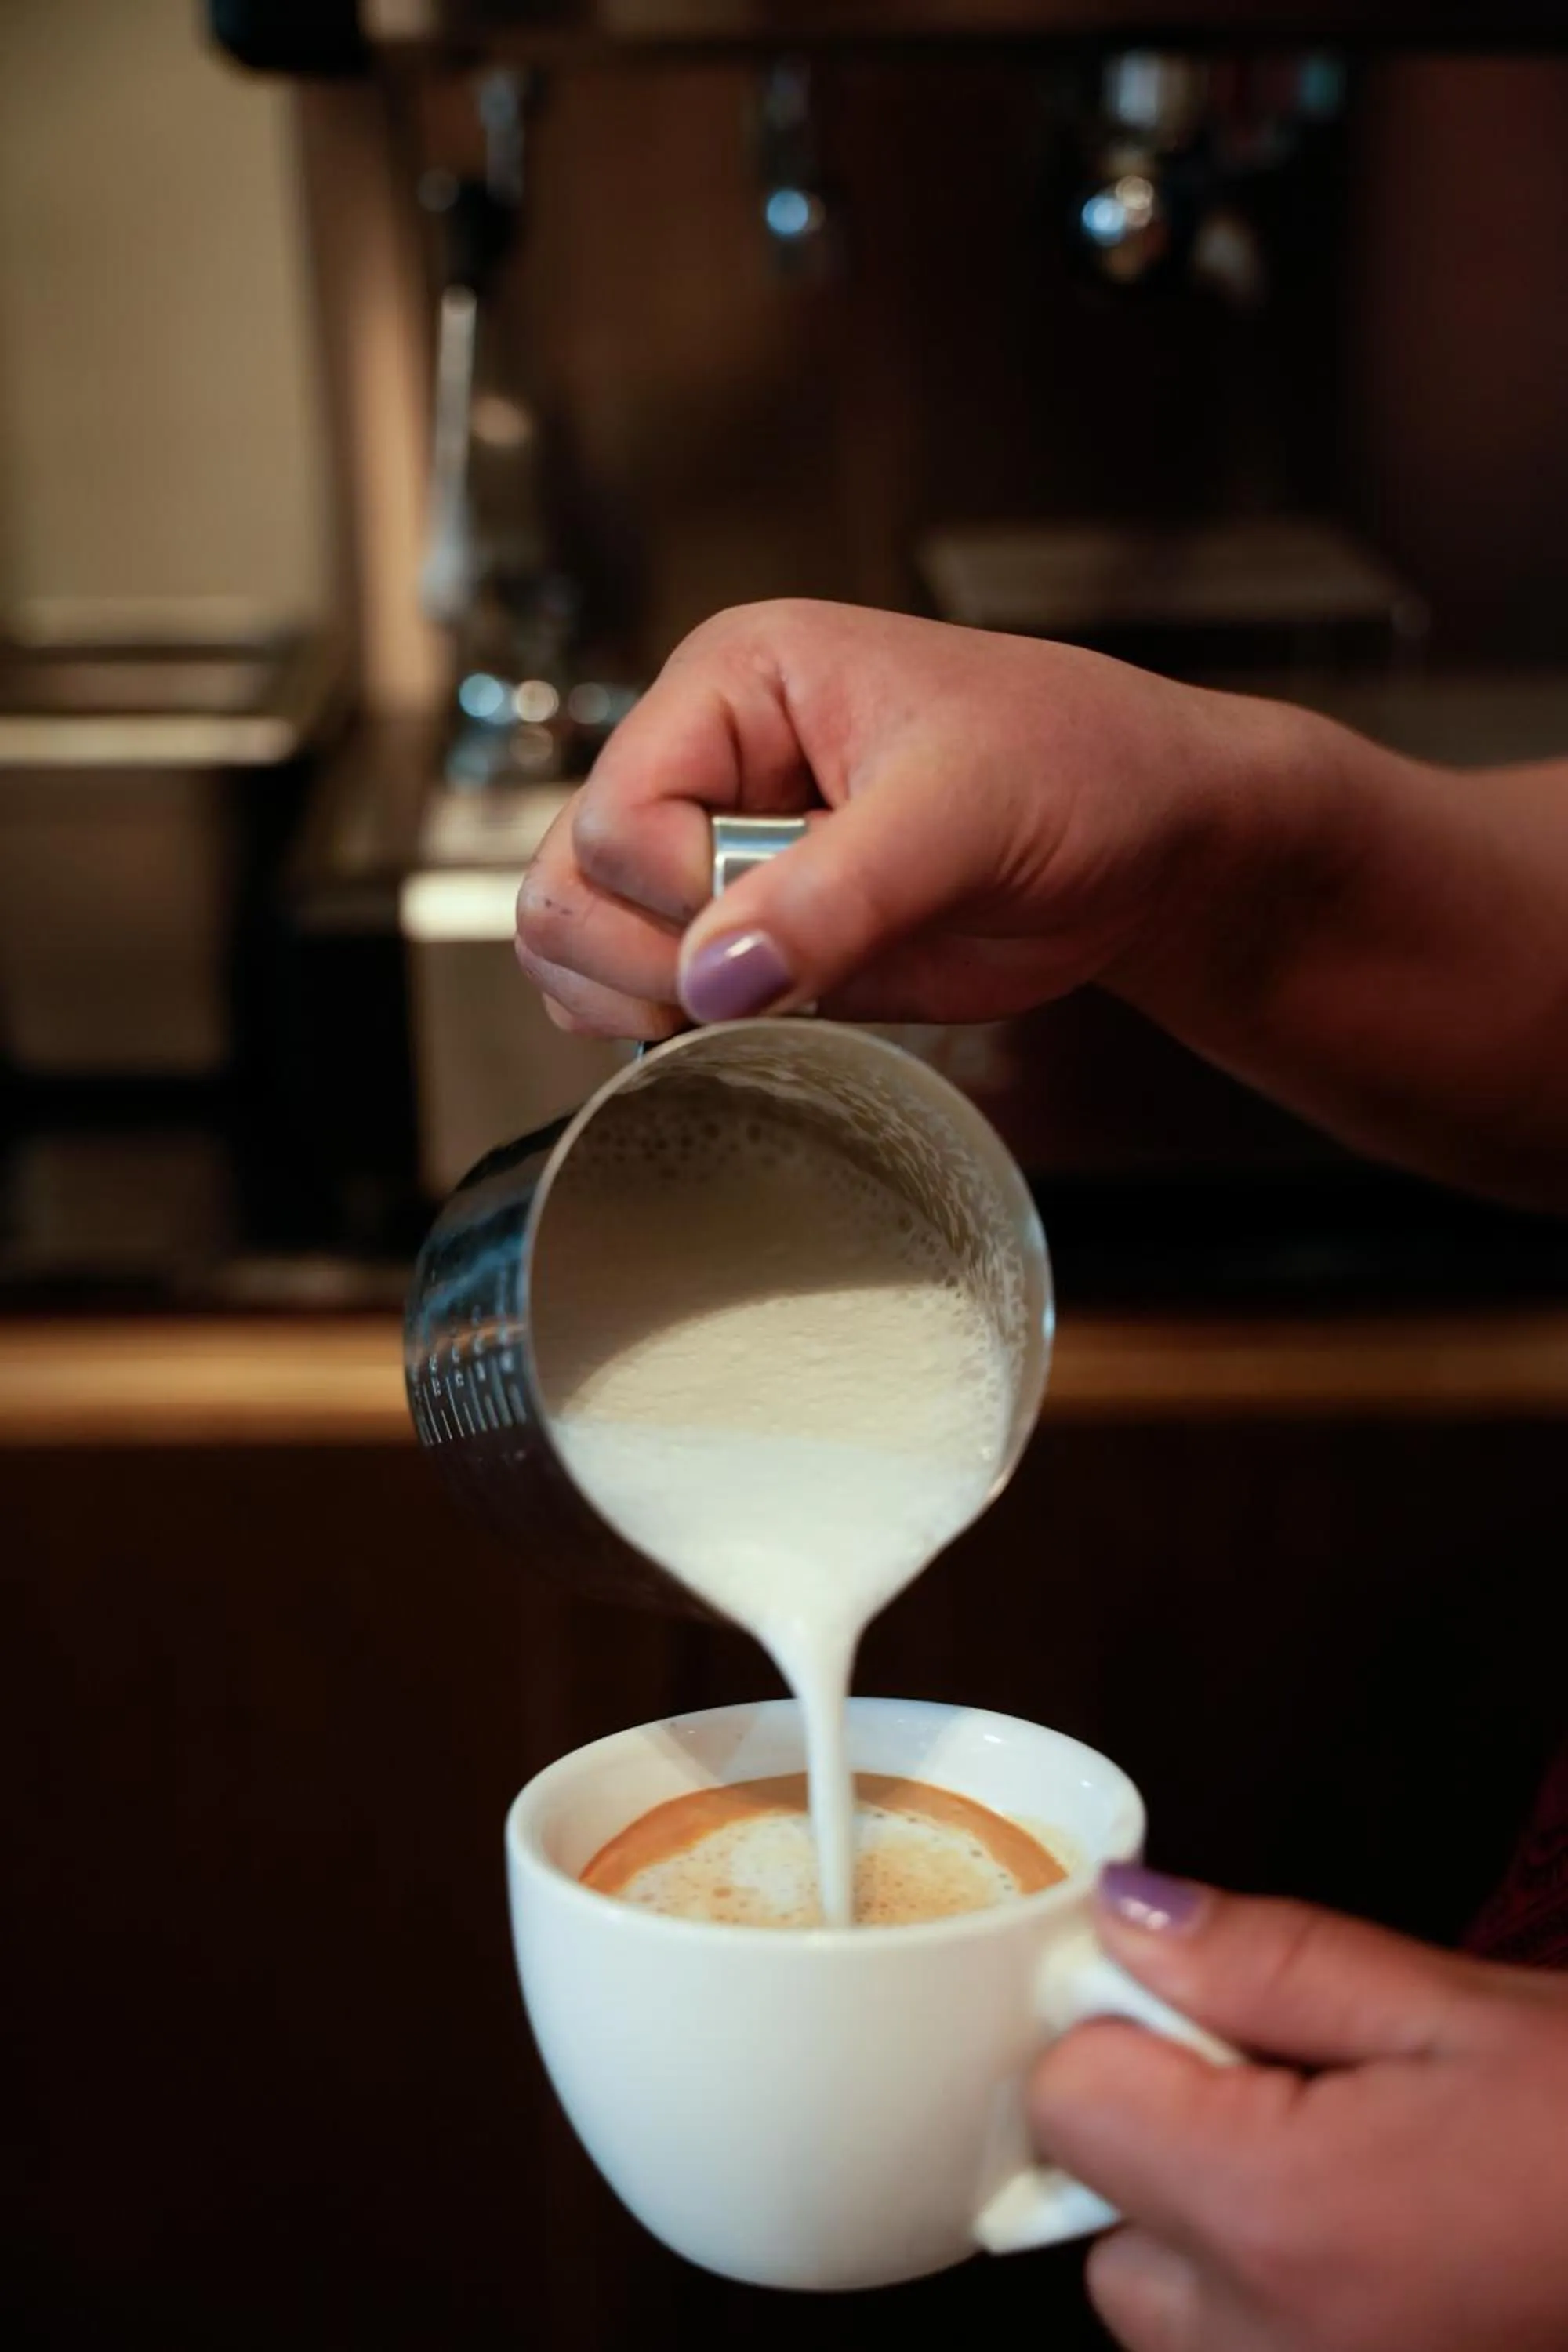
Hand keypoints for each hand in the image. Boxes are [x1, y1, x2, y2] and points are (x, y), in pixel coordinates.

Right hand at [515, 599, 1309, 1039]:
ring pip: (576, 938)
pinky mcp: (742, 932)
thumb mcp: (967, 815)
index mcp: (736, 682)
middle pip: (569, 879)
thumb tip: (714, 972)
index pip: (620, 809)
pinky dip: (664, 1025)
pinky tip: (750, 1016)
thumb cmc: (1080, 772)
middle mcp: (704, 759)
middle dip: (649, 954)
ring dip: (643, 997)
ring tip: (764, 996)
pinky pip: (633, 989)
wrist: (1146, 845)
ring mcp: (712, 851)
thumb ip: (839, 891)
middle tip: (766, 975)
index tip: (784, 913)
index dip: (683, 891)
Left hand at [1030, 1865, 1567, 2351]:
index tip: (1197, 1998)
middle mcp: (1265, 2346)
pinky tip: (1371, 2241)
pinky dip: (1264, 2297)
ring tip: (1347, 2165)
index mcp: (1278, 2216)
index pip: (1071, 2103)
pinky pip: (1234, 2351)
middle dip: (1161, 2131)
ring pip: (1160, 2303)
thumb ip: (1263, 1959)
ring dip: (1207, 2225)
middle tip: (1293, 2083)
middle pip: (1098, 2217)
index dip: (1119, 2025)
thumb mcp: (1447, 2004)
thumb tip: (1119, 1916)